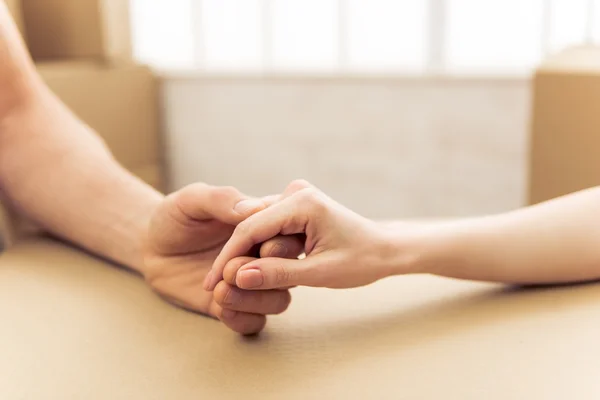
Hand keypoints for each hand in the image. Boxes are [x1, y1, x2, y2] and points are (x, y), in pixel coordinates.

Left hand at [142, 183, 302, 334]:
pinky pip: (255, 323)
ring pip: (279, 301)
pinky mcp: (236, 307)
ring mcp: (252, 284)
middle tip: (230, 271)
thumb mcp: (193, 200)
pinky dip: (243, 320)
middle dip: (266, 275)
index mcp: (264, 227)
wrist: (152, 247)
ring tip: (221, 291)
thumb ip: (221, 199)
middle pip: (291, 272)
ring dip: (255, 300)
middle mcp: (264, 257)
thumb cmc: (176, 216)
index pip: (290, 237)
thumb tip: (253, 208)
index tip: (259, 247)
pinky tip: (220, 308)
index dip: (280, 245)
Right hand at [204, 180, 396, 290]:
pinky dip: (259, 248)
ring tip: (227, 281)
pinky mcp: (295, 206)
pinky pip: (268, 227)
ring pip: (257, 227)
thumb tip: (239, 278)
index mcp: (303, 202)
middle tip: (213, 286)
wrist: (384, 249)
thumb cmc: (361, 260)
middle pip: (250, 226)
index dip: (228, 258)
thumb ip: (278, 274)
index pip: (251, 229)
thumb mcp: (319, 273)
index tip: (211, 282)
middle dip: (234, 256)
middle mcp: (296, 192)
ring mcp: (295, 196)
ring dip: (245, 253)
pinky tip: (247, 268)